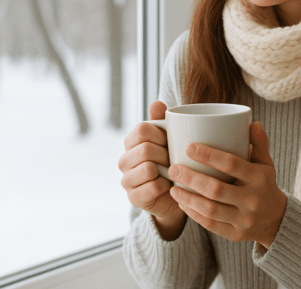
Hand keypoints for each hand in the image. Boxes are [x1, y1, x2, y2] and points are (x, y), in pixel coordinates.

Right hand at [118, 101, 185, 227]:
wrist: (176, 195)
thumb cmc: (172, 162)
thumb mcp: (169, 138)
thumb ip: (162, 120)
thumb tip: (157, 102)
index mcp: (131, 142)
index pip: (142, 128)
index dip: (161, 134)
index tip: (170, 141)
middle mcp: (124, 160)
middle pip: (145, 148)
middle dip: (166, 154)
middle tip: (174, 160)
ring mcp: (126, 180)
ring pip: (148, 167)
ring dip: (166, 170)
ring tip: (172, 173)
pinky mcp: (133, 198)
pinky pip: (153, 186)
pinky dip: (166, 186)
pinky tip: (169, 187)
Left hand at [168, 121, 287, 248]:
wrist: (276, 219)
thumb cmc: (264, 184)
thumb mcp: (265, 164)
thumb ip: (259, 143)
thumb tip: (251, 121)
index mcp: (259, 177)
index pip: (231, 164)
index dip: (209, 155)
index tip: (189, 147)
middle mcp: (252, 199)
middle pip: (216, 189)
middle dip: (191, 178)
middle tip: (173, 167)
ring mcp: (244, 219)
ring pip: (210, 209)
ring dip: (188, 198)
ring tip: (172, 186)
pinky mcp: (235, 234)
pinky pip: (210, 224)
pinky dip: (193, 213)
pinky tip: (181, 202)